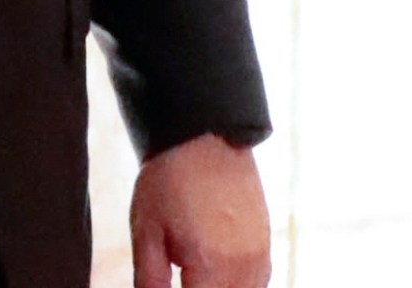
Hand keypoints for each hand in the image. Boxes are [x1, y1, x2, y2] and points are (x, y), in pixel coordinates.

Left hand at [130, 133, 270, 287]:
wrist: (203, 139)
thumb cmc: (168, 183)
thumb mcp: (146, 232)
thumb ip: (149, 280)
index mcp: (210, 266)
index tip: (166, 284)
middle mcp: (242, 268)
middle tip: (179, 275)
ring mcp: (259, 258)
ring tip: (192, 273)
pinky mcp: (266, 247)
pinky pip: (257, 284)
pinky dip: (237, 286)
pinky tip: (213, 275)